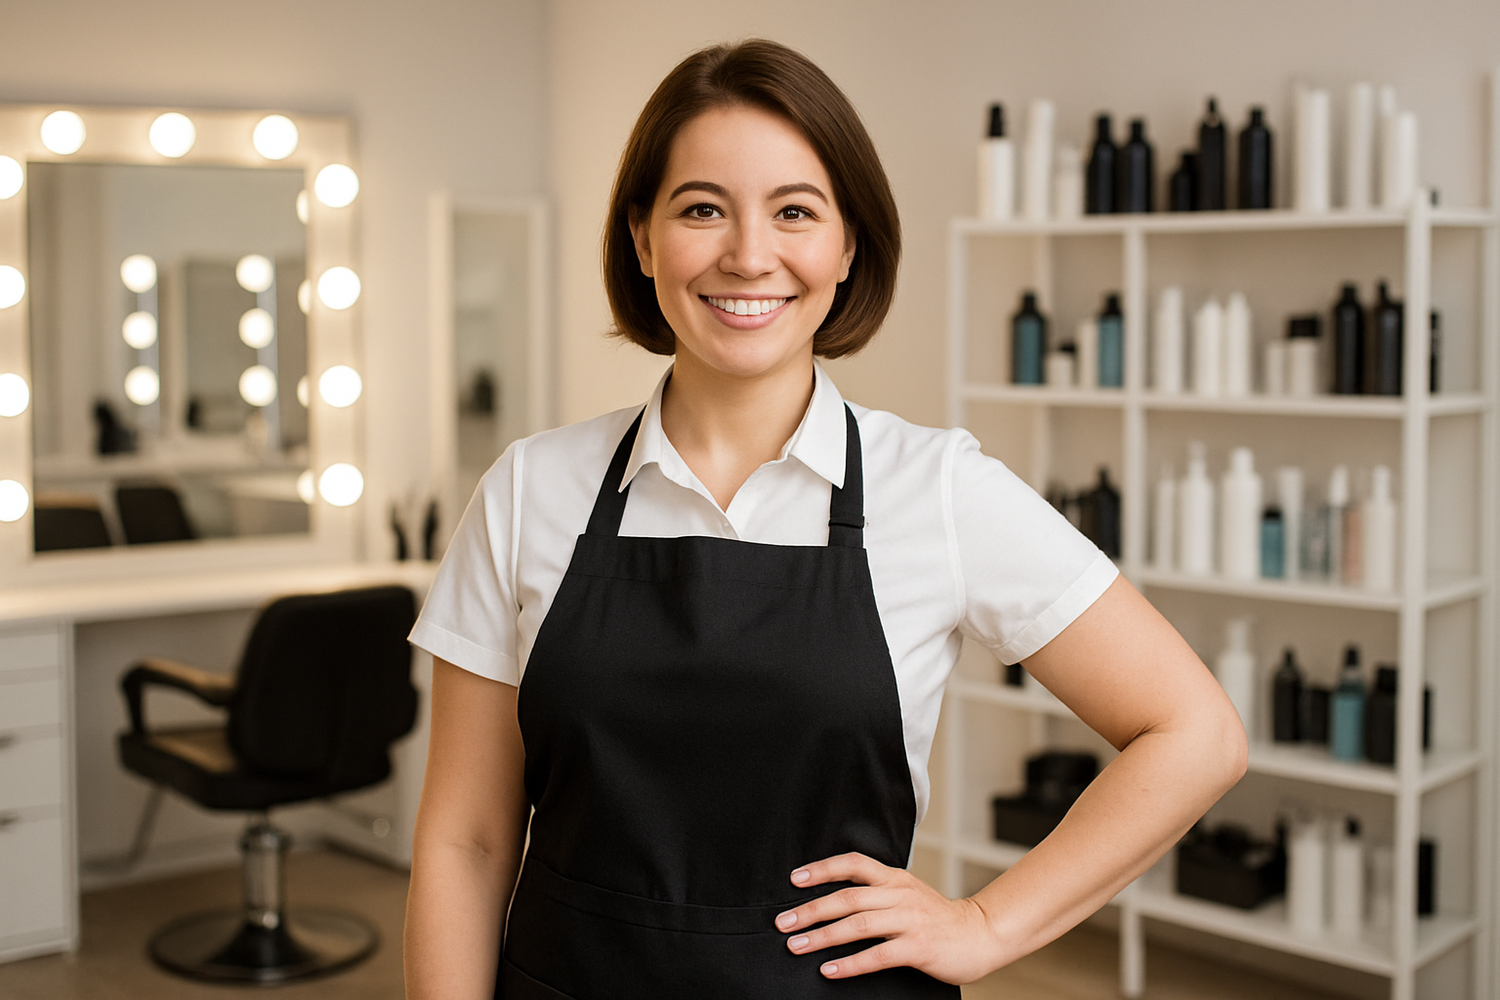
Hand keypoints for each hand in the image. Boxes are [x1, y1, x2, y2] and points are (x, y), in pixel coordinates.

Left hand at [773, 852, 1000, 983]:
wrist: (980, 935)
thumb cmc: (937, 918)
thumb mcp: (908, 894)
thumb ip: (878, 893)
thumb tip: (834, 900)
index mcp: (896, 878)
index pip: (854, 864)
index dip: (823, 869)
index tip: (795, 879)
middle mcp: (900, 895)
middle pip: (848, 897)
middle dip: (811, 910)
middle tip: (783, 923)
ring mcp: (910, 920)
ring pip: (858, 924)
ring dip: (823, 936)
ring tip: (797, 946)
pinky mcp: (918, 947)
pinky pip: (878, 955)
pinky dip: (850, 963)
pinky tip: (829, 970)